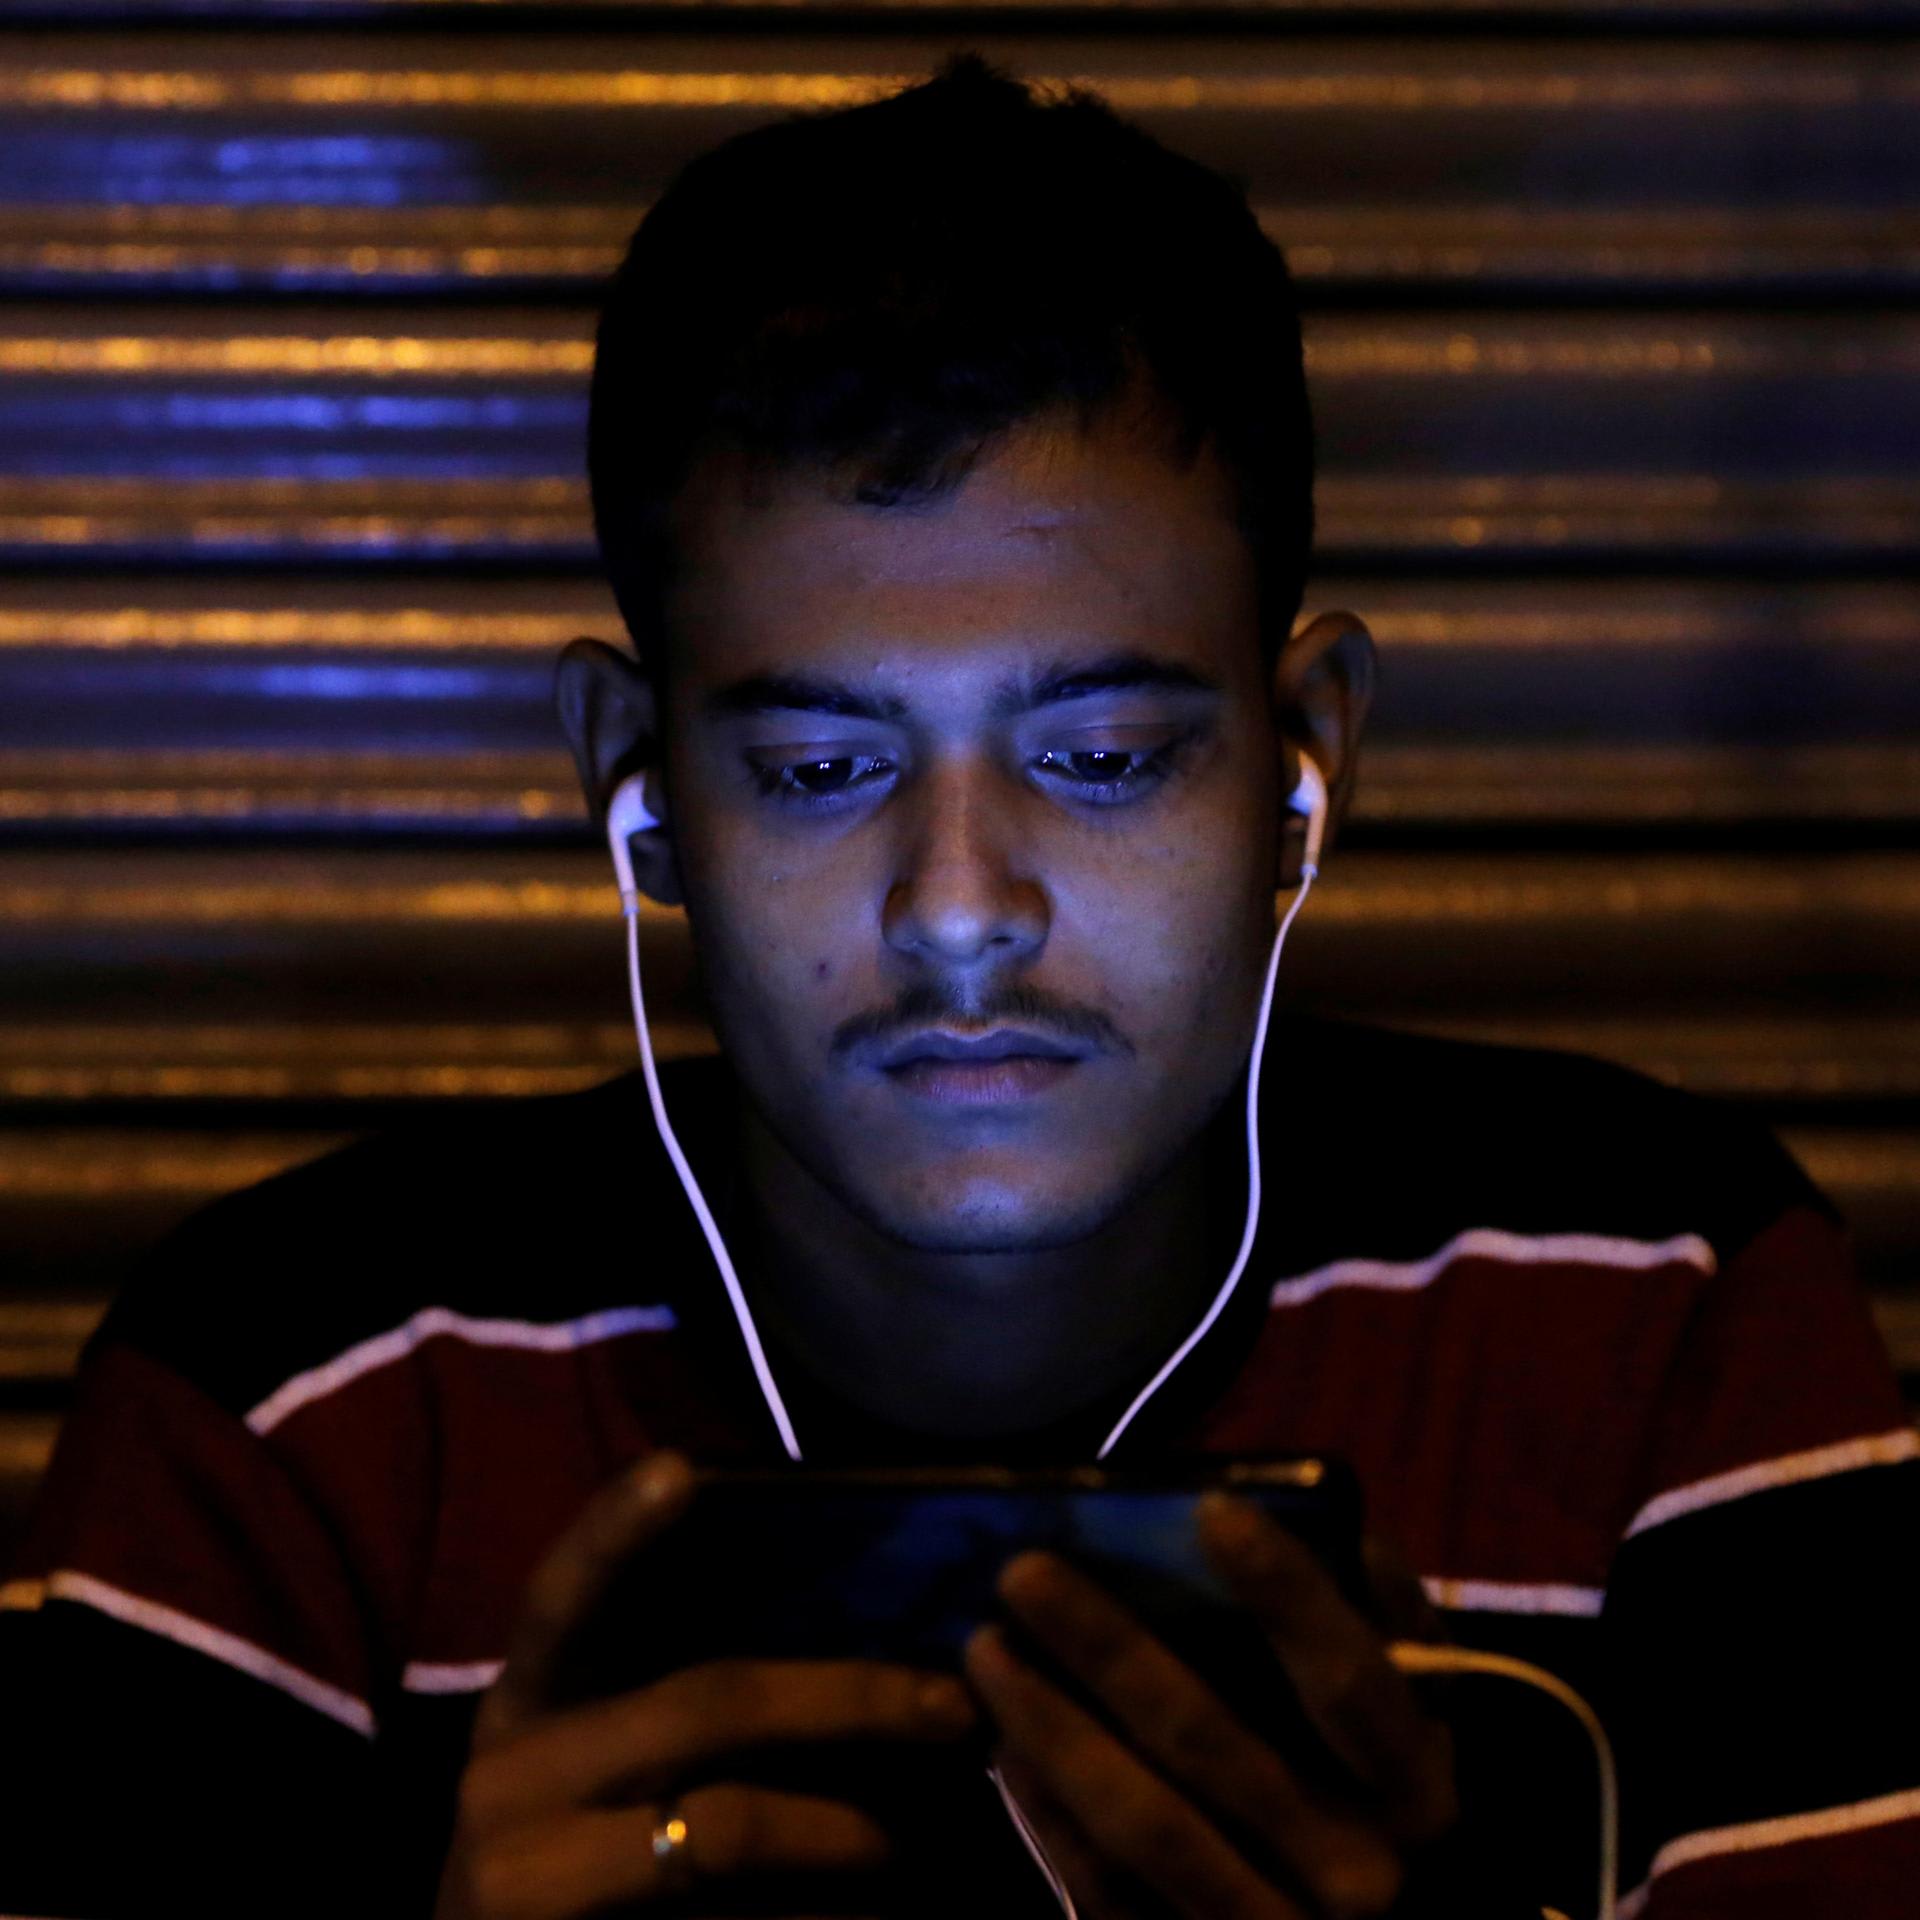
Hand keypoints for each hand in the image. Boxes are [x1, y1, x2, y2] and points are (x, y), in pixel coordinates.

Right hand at [434, 1451, 980, 1918]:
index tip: (681, 1469)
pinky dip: (811, 1919)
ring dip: (845, 1829)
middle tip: (950, 1707)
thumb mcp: (593, 1761)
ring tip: (910, 1840)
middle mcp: (508, 1775)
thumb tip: (845, 1628)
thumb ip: (676, 1698)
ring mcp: (519, 1878)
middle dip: (849, 1697)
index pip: (563, 1596)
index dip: (615, 1531)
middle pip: (707, 1704)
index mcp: (527, 1700)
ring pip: (726, 1828)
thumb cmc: (572, 1854)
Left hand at [962, 1498, 1456, 1918]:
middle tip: (1022, 1572)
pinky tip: (1004, 1746)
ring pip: (1144, 1823)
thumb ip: (1373, 1608)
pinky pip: (1108, 1894)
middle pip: (1212, 1745)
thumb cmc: (1384, 1786)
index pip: (1348, 1683)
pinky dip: (1048, 1816)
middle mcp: (1353, 1875)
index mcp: (1414, 1790)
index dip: (1288, 1594)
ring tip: (986, 1645)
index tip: (1213, 1509)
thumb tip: (1298, 1511)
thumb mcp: (1414, 1702)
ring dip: (1052, 1726)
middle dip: (1108, 1650)